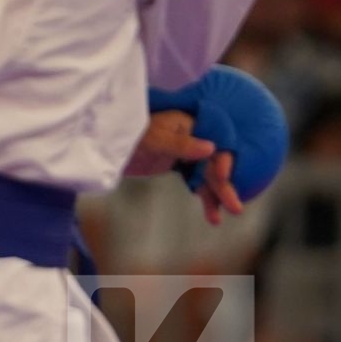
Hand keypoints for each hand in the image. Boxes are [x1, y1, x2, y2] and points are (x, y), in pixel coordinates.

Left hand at [126, 110, 242, 224]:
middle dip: (223, 186)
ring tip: (220, 218)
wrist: (104, 141)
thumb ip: (181, 144)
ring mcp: (185, 152)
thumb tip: (211, 147)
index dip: (222, 159)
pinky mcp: (177, 165)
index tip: (223, 175)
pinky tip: (212, 215)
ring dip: (216, 196)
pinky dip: (204, 197)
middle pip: (214, 163)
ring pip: (207, 176)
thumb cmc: (128, 132)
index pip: (216, 140)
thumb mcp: (153, 138)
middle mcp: (192, 137)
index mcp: (189, 123)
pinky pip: (197, 182)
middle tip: (236, 208)